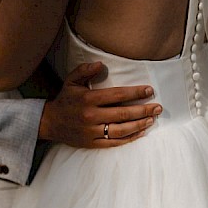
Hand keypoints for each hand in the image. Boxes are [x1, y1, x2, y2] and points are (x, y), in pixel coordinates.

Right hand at [39, 62, 162, 147]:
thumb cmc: (65, 100)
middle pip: (123, 113)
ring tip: (152, 119)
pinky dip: (129, 138)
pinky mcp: (92, 143)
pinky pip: (114, 142)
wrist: (50, 122)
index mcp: (88, 99)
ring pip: (122, 129)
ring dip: (140, 124)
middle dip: (144, 110)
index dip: (136, 92)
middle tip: (158, 107)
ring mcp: (92, 131)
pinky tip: (140, 132)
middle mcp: (91, 116)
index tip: (149, 90)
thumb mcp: (71, 81)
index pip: (117, 95)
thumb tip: (101, 64)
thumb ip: (85, 70)